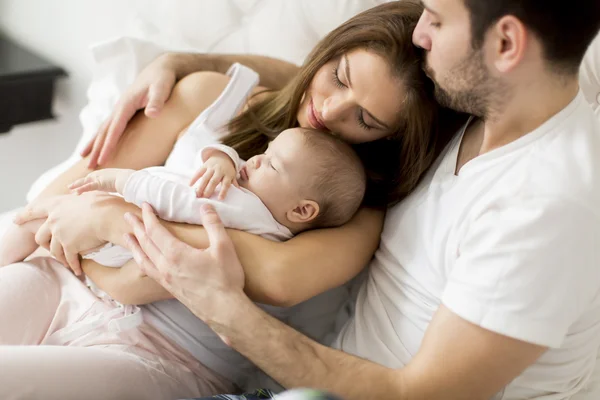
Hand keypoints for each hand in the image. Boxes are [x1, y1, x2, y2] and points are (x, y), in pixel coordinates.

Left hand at [13, 192, 108, 275]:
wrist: (109, 216)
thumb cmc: (104, 203)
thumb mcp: (86, 195)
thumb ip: (78, 198)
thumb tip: (77, 194)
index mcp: (57, 205)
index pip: (35, 210)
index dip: (24, 215)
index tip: (16, 220)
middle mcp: (54, 219)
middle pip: (40, 235)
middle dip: (43, 243)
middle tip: (45, 248)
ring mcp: (60, 233)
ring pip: (53, 250)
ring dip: (60, 257)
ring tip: (66, 262)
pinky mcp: (69, 246)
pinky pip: (68, 258)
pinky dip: (73, 265)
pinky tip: (77, 270)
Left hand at [69, 168, 134, 194]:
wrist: (131, 180)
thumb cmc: (131, 182)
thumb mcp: (125, 184)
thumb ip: (123, 187)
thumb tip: (128, 194)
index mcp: (108, 174)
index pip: (96, 178)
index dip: (89, 182)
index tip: (84, 185)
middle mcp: (102, 174)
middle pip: (88, 178)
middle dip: (80, 182)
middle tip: (72, 187)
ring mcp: (100, 177)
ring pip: (85, 182)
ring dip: (77, 185)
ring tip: (70, 188)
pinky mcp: (99, 183)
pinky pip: (88, 186)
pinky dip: (81, 189)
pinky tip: (75, 193)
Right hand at [81, 54, 176, 168]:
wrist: (161, 68)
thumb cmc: (163, 79)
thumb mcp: (162, 87)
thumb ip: (157, 100)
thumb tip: (151, 113)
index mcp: (127, 103)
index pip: (115, 128)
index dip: (109, 144)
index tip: (103, 160)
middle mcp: (120, 106)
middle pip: (105, 130)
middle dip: (96, 148)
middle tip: (89, 166)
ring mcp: (121, 108)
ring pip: (104, 128)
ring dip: (95, 143)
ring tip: (85, 158)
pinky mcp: (125, 110)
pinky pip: (111, 126)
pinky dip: (102, 137)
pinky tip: (98, 145)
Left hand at [122, 203, 245, 323]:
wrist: (224, 310)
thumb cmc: (225, 279)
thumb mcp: (224, 247)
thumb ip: (213, 224)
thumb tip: (205, 206)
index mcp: (176, 254)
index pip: (155, 230)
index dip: (148, 216)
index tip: (145, 205)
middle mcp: (166, 266)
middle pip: (145, 243)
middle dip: (136, 227)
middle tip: (127, 215)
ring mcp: (166, 279)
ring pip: (143, 259)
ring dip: (134, 245)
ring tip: (126, 237)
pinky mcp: (169, 288)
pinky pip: (148, 271)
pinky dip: (141, 261)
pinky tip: (142, 260)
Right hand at [190, 152, 238, 198]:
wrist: (222, 156)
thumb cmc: (228, 170)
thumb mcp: (233, 175)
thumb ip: (235, 183)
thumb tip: (241, 193)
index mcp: (228, 174)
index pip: (226, 184)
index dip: (223, 191)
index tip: (220, 199)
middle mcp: (220, 171)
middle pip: (214, 181)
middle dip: (209, 189)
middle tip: (205, 198)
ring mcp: (212, 167)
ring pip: (206, 177)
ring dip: (201, 186)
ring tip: (197, 194)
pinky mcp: (205, 165)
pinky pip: (199, 172)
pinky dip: (194, 178)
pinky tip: (190, 185)